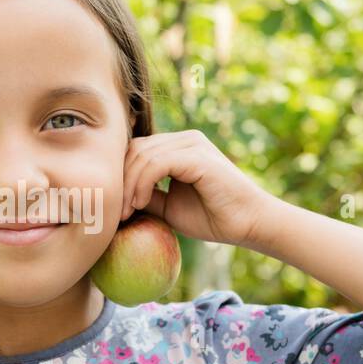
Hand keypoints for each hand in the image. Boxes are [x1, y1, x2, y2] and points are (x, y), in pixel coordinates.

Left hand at [120, 129, 274, 247]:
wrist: (248, 224)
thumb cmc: (212, 217)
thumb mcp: (168, 206)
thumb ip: (145, 194)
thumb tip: (115, 195)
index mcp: (179, 147)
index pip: (137, 150)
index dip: (120, 175)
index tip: (115, 207)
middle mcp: (185, 139)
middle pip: (135, 148)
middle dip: (120, 180)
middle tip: (116, 211)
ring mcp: (192, 144)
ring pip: (143, 154)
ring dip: (128, 185)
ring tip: (128, 211)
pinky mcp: (197, 155)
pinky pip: (157, 163)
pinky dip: (142, 183)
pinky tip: (139, 203)